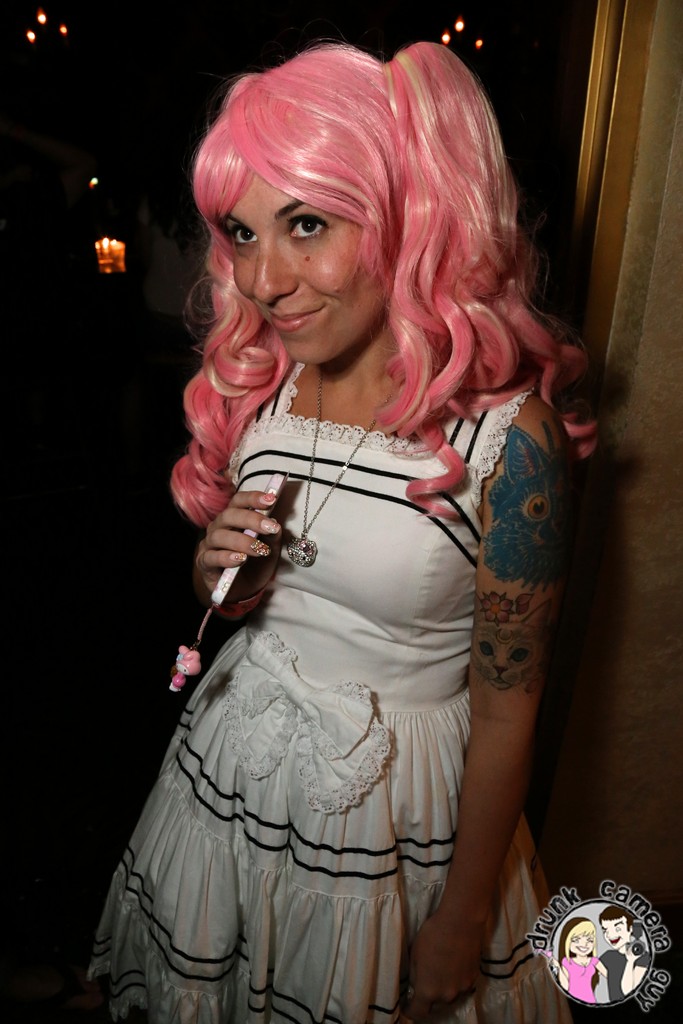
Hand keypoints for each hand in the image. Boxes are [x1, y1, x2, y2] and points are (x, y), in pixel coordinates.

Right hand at [195, 487, 281, 601]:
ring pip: (219, 536)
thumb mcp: (270, 549)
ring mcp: (209, 544)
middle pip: (229, 515)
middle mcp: (218, 527)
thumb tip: (274, 523)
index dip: (253, 498)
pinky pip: (212, 557)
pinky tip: (240, 559)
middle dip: (251, 519)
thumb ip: (272, 536)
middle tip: (270, 528)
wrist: (243, 591)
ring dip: (242, 541)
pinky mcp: (204, 563)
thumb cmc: (255, 564)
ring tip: (260, 550)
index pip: (238, 501)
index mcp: (233, 519)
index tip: (271, 499)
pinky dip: (226, 557)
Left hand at [403, 911, 480, 1020]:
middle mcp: (446, 996)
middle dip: (429, 998)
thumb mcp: (414, 955)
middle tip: (426, 982)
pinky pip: (461, 987)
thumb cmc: (433, 936)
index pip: (418, 1012)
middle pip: (435, 1006)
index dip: (411, 1011)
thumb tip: (416, 985)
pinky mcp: (473, 978)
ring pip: (450, 997)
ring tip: (441, 972)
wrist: (460, 923)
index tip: (408, 1005)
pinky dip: (456, 982)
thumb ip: (415, 976)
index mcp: (428, 991)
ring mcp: (462, 989)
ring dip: (444, 991)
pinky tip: (453, 967)